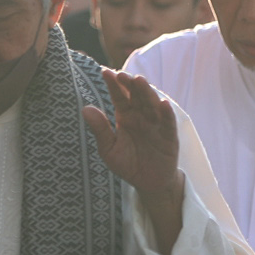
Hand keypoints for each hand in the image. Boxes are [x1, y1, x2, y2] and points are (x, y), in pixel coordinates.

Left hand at [83, 71, 183, 197]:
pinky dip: (166, 113)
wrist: (148, 183)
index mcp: (125, 116)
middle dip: (129, 84)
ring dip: (147, 92)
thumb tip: (85, 108)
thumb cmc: (127, 163)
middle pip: (136, 95)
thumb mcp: (109, 149)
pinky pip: (168, 123)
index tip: (104, 72)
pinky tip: (163, 104)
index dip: (113, 84)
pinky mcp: (169, 136)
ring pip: (151, 104)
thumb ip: (100, 129)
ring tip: (140, 81)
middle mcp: (141, 116)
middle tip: (121, 74)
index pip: (119, 96)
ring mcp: (156, 124)